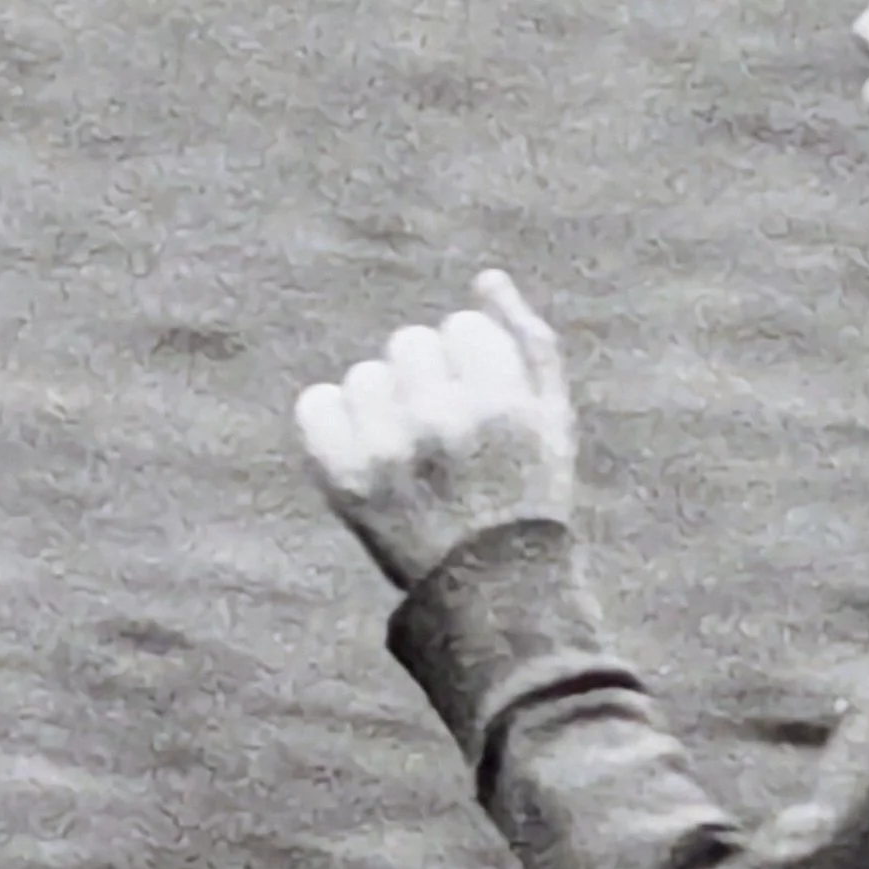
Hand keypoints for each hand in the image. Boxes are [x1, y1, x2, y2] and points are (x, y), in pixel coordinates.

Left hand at [295, 269, 576, 590]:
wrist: (489, 591)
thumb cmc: (526, 495)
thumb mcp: (553, 418)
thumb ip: (528, 340)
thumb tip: (485, 278)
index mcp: (501, 403)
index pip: (460, 326)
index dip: (470, 365)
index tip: (481, 409)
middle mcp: (443, 423)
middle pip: (408, 344)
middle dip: (426, 380)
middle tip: (444, 437)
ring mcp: (389, 452)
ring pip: (365, 376)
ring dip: (383, 405)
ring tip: (408, 455)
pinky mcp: (345, 480)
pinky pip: (316, 406)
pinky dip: (333, 423)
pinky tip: (365, 454)